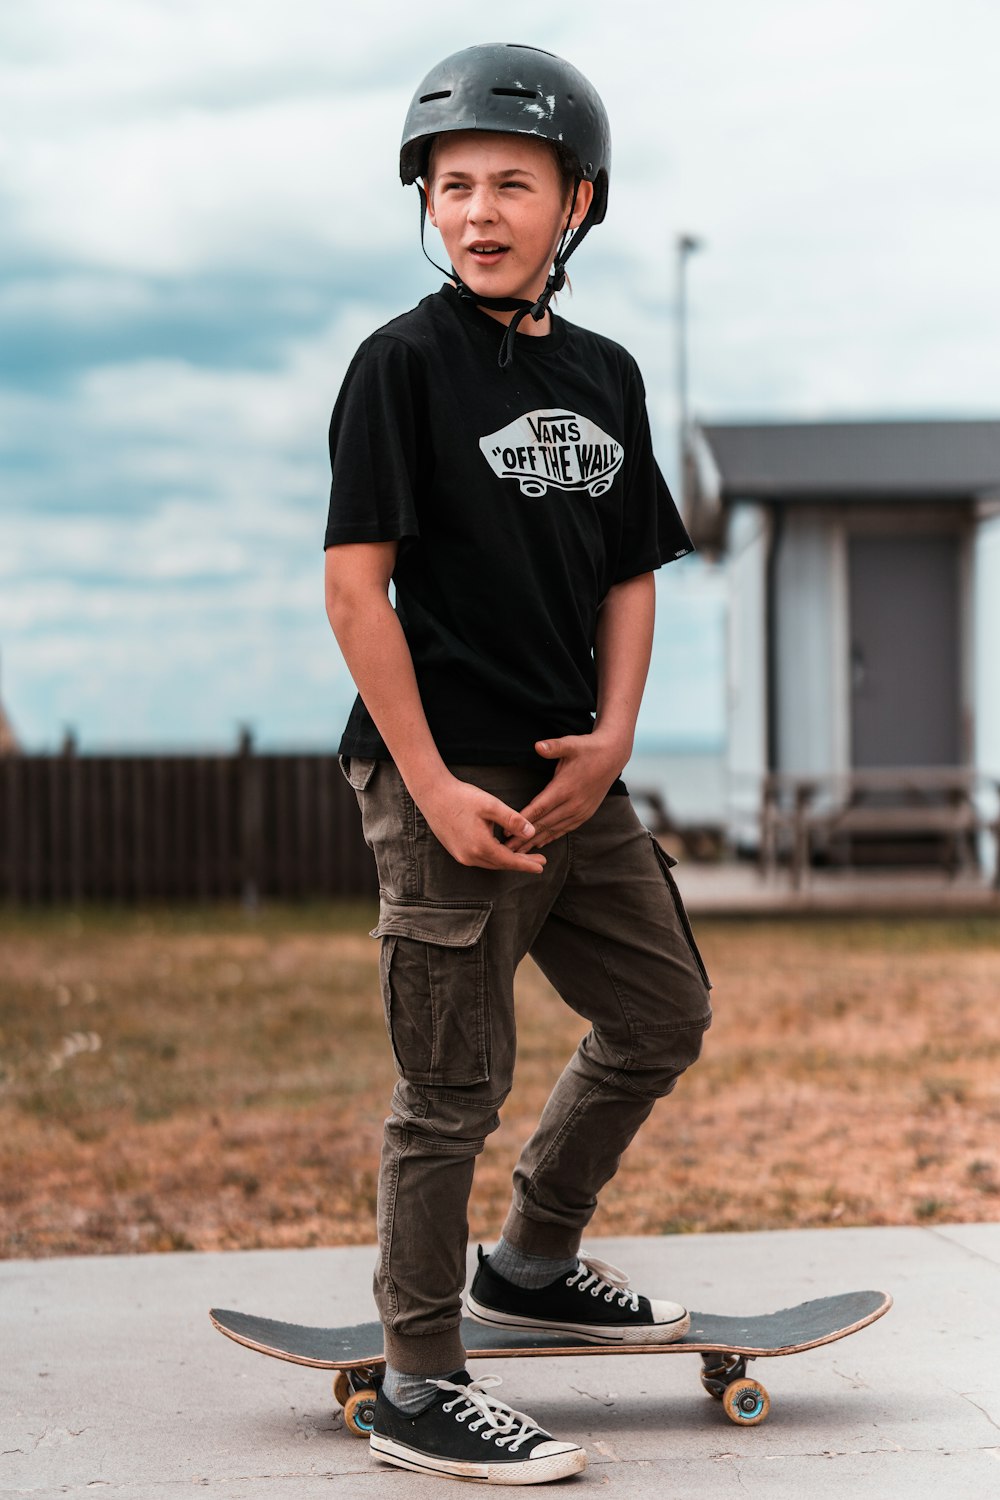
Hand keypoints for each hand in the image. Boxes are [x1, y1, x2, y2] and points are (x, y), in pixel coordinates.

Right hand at [415, 773, 546, 873]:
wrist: (432, 794)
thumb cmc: (462, 797)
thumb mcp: (491, 805)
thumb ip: (512, 820)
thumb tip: (532, 833)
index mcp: (481, 846)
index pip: (510, 860)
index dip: (527, 864)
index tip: (541, 866)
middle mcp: (470, 856)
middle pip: (501, 864)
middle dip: (521, 863)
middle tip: (539, 861)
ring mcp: (461, 855)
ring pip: (491, 863)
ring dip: (507, 860)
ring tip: (523, 856)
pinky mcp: (456, 851)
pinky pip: (481, 859)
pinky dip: (495, 857)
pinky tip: (502, 850)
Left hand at [506, 732, 627, 851]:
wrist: (613, 756)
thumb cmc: (587, 748)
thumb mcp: (570, 744)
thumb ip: (553, 746)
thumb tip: (537, 746)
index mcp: (565, 788)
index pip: (539, 809)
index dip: (522, 821)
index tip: (507, 833)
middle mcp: (572, 803)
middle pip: (543, 824)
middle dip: (524, 838)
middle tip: (506, 850)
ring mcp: (580, 811)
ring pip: (553, 830)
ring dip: (535, 841)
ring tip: (519, 854)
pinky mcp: (585, 814)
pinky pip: (565, 829)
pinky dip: (551, 837)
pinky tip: (540, 843)